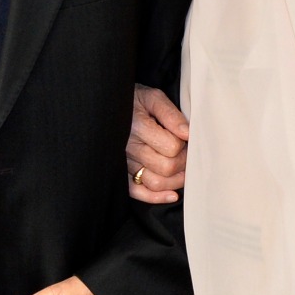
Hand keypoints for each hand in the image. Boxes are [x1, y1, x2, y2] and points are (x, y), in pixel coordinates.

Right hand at [127, 85, 189, 204]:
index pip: (172, 147)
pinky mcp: (120, 173)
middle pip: (166, 167)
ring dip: (174, 180)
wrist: (107, 104)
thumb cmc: (133, 100)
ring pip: (154, 182)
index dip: (185, 145)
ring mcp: (123, 162)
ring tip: (181, 170)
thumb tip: (188, 134)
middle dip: (182, 162)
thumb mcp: (152, 97)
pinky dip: (156, 197)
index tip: (186, 138)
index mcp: (137, 126)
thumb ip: (171, 114)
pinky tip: (171, 194)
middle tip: (185, 153)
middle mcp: (128, 147)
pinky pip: (136, 192)